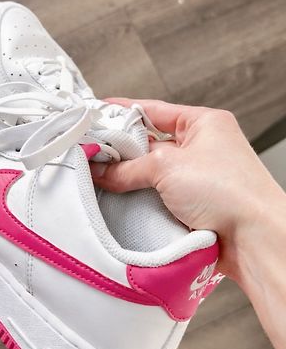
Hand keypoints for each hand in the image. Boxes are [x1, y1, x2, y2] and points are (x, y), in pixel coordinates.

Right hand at [90, 99, 284, 281]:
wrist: (255, 239)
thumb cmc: (232, 192)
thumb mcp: (168, 167)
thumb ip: (129, 167)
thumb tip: (101, 170)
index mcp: (204, 123)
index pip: (153, 110)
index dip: (121, 113)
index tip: (95, 117)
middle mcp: (203, 147)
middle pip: (149, 144)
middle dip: (122, 151)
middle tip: (93, 156)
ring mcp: (199, 178)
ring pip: (152, 173)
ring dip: (132, 179)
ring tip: (104, 180)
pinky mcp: (195, 206)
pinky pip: (159, 198)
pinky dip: (142, 201)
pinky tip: (124, 202)